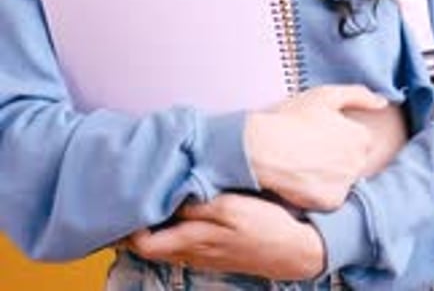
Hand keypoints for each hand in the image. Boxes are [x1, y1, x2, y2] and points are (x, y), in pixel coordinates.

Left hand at [122, 193, 324, 280]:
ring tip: (150, 195)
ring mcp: (202, 255)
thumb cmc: (264, 226)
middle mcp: (192, 252)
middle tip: (129, 194)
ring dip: (155, 224)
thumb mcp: (231, 209)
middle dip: (136, 223)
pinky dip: (172, 227)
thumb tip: (168, 196)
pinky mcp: (214, 252)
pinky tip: (177, 208)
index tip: (123, 200)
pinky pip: (182, 242)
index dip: (127, 227)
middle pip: (150, 244)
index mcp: (193, 241)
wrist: (294, 250)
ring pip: (166, 242)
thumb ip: (198, 205)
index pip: (143, 242)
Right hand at [245, 84, 388, 209]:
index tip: (320, 133)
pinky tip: (301, 178)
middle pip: (353, 161)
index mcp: (360, 137)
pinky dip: (318, 191)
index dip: (339, 135)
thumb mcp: (325, 96)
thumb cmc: (292, 118)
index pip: (360, 140)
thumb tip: (382, 102)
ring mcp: (345, 185)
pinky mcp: (330, 203)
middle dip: (337, 156)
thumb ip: (358, 95)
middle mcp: (358, 163)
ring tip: (303, 163)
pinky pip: (329, 198)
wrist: (264, 148)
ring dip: (329, 175)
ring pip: (342, 181)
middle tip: (310, 148)